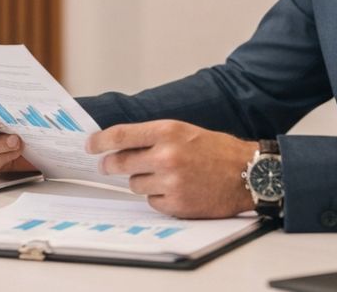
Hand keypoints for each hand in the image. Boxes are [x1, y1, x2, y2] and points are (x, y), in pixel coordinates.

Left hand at [86, 120, 256, 218]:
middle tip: (107, 166)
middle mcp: (166, 156)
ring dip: (142, 181)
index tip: (89, 145)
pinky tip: (176, 190)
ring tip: (164, 176)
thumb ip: (153, 136)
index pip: (121, 136)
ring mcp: (170, 182)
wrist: (247, 174)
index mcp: (167, 132)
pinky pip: (151, 202)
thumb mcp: (184, 131)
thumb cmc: (217, 151)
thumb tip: (120, 145)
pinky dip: (158, 197)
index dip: (100, 141)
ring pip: (135, 184)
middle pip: (120, 163)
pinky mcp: (176, 204)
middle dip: (110, 165)